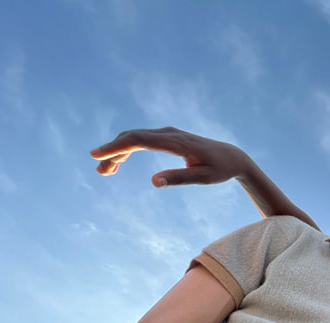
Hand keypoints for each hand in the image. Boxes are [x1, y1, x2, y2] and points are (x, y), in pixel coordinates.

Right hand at [90, 126, 252, 187]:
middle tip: (99, 170)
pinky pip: (142, 140)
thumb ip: (179, 178)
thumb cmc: (219, 169)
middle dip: (112, 152)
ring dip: (117, 152)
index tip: (97, 155)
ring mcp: (167, 134)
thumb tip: (153, 181)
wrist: (232, 157)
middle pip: (133, 137)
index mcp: (177, 143)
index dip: (116, 147)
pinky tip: (118, 162)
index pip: (140, 140)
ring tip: (104, 171)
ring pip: (135, 138)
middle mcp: (169, 134)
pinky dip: (128, 149)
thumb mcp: (203, 178)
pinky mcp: (167, 137)